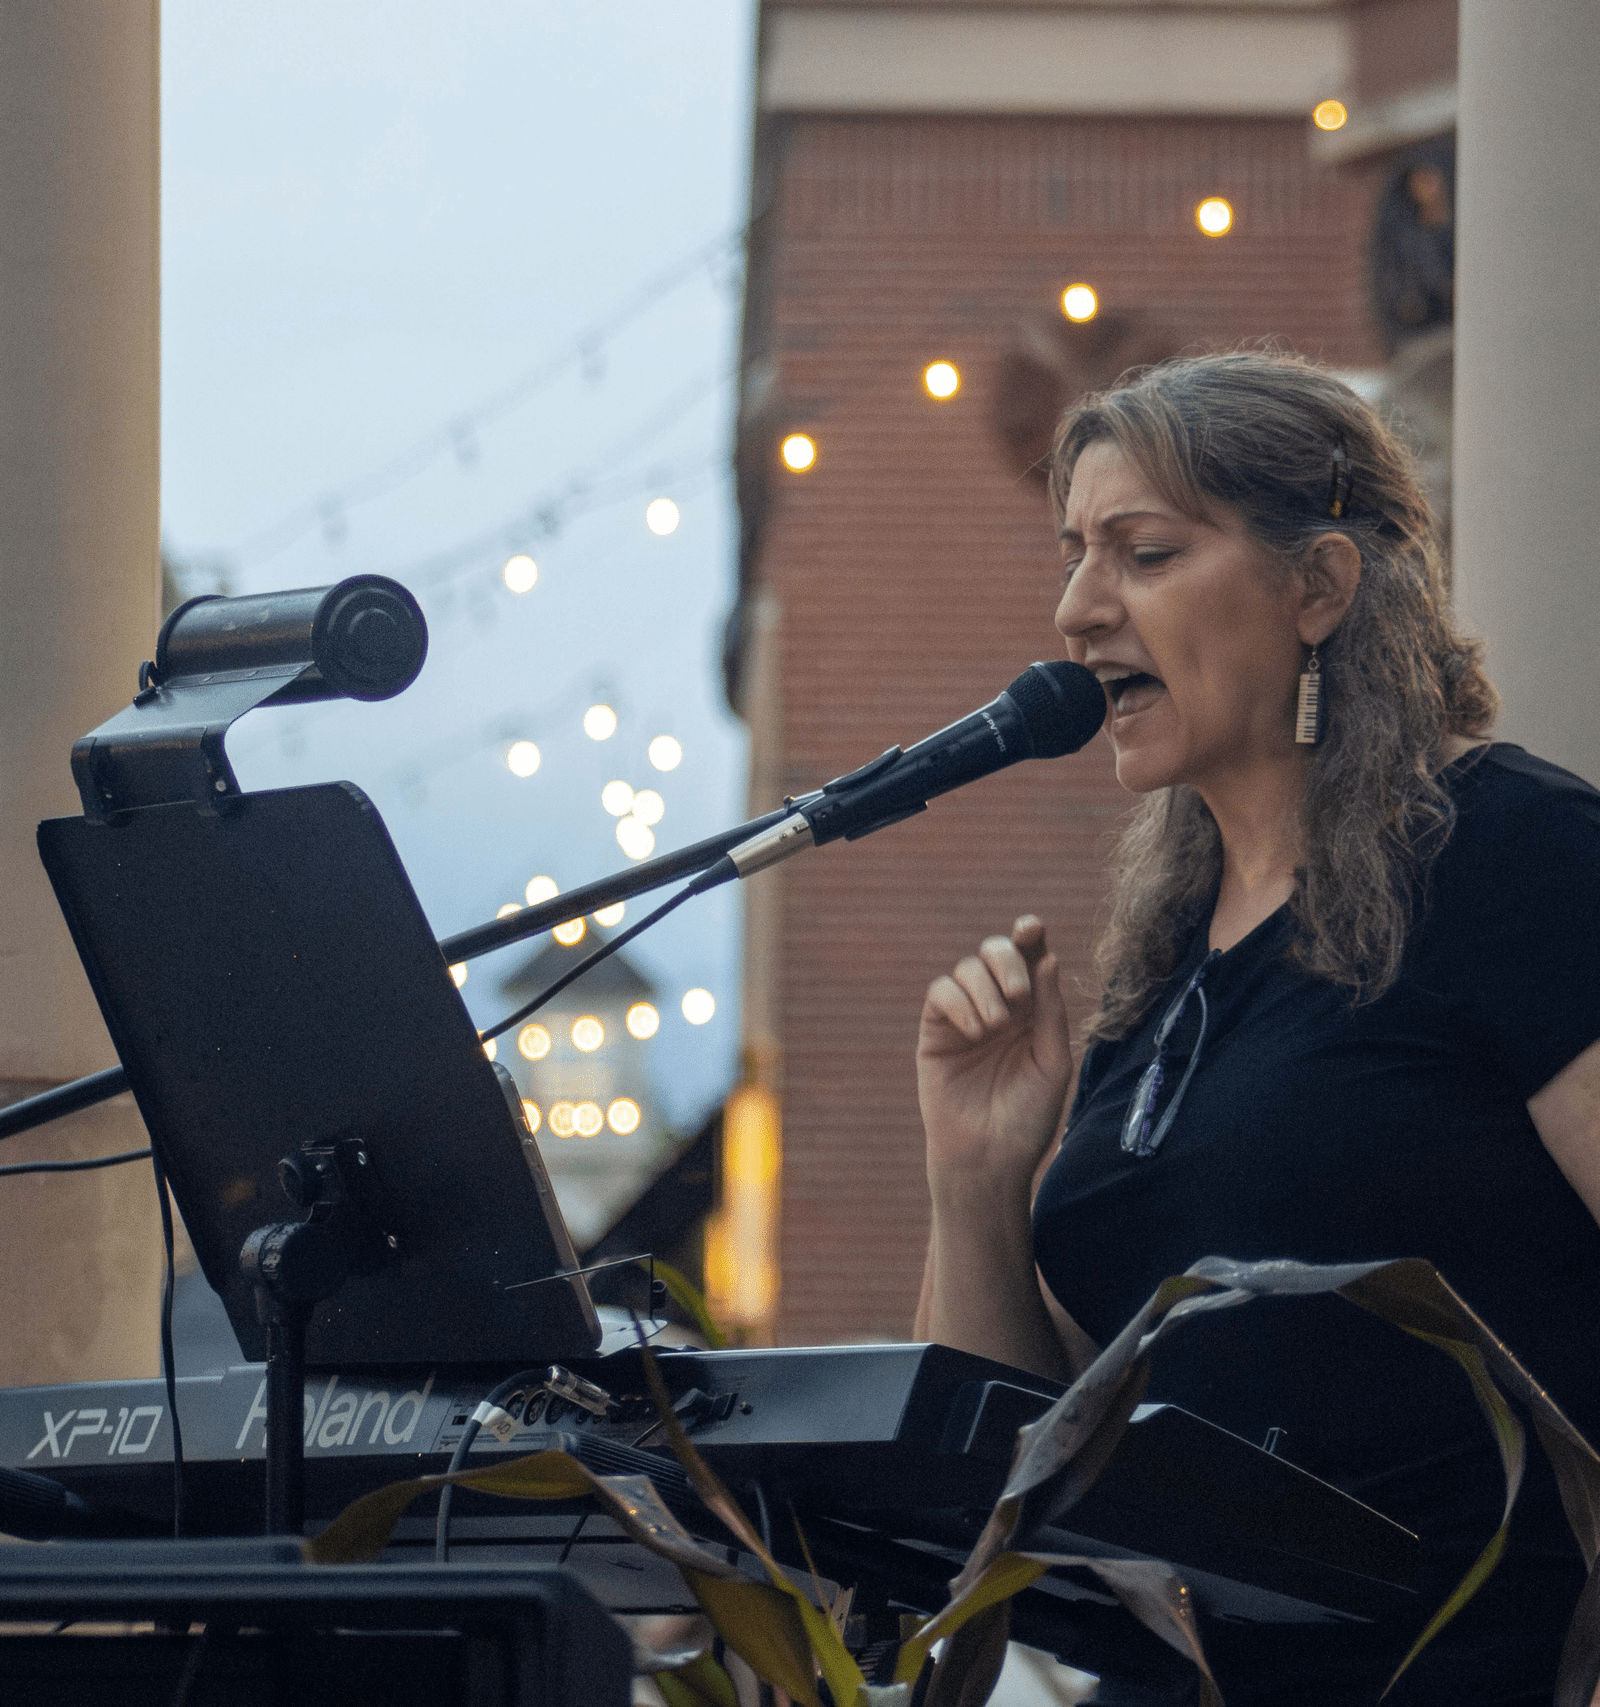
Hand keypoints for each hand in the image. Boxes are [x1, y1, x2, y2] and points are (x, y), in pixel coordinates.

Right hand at [917, 915, 1074, 1192]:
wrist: (989, 1157)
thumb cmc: (1027, 1117)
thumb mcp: (1052, 1062)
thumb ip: (1049, 1011)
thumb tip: (1047, 957)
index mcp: (1033, 1010)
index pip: (1030, 959)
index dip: (1030, 935)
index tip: (1032, 927)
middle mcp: (999, 1006)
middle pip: (995, 951)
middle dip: (1006, 960)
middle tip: (1018, 996)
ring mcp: (965, 1016)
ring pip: (966, 967)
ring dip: (985, 989)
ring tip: (996, 1028)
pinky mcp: (935, 1031)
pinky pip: (940, 993)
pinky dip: (958, 1002)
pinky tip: (975, 1032)